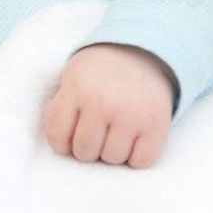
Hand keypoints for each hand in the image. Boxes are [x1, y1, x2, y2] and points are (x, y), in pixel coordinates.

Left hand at [43, 43, 175, 168]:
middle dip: (87, 148)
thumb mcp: (73, 75)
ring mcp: (130, 114)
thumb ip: (64, 105)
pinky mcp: (156, 124)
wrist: (143, 51)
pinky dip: (136, 157)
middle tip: (95, 133)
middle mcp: (102, 102)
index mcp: (76, 89)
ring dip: (111, 152)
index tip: (68, 140)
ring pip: (112, 159)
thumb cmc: (101, 71)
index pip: (57, 134)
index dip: (60, 144)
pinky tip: (133, 139)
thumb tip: (61, 143)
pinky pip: (141, 161)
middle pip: (85, 151)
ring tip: (114, 132)